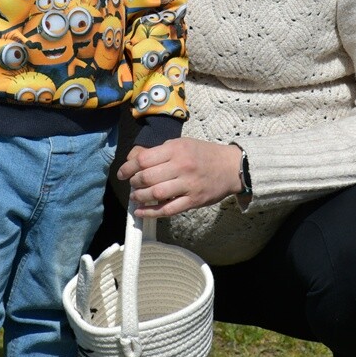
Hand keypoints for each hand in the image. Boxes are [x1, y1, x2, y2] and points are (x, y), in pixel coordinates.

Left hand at [116, 138, 243, 217]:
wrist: (232, 167)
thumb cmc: (204, 154)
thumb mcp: (181, 144)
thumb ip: (159, 151)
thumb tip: (133, 160)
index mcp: (177, 149)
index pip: (144, 159)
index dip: (128, 167)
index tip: (123, 173)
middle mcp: (182, 166)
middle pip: (147, 177)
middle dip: (134, 182)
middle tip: (132, 184)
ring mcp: (188, 184)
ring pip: (156, 194)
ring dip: (140, 197)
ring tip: (135, 196)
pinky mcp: (194, 200)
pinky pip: (168, 209)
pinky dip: (151, 212)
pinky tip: (141, 211)